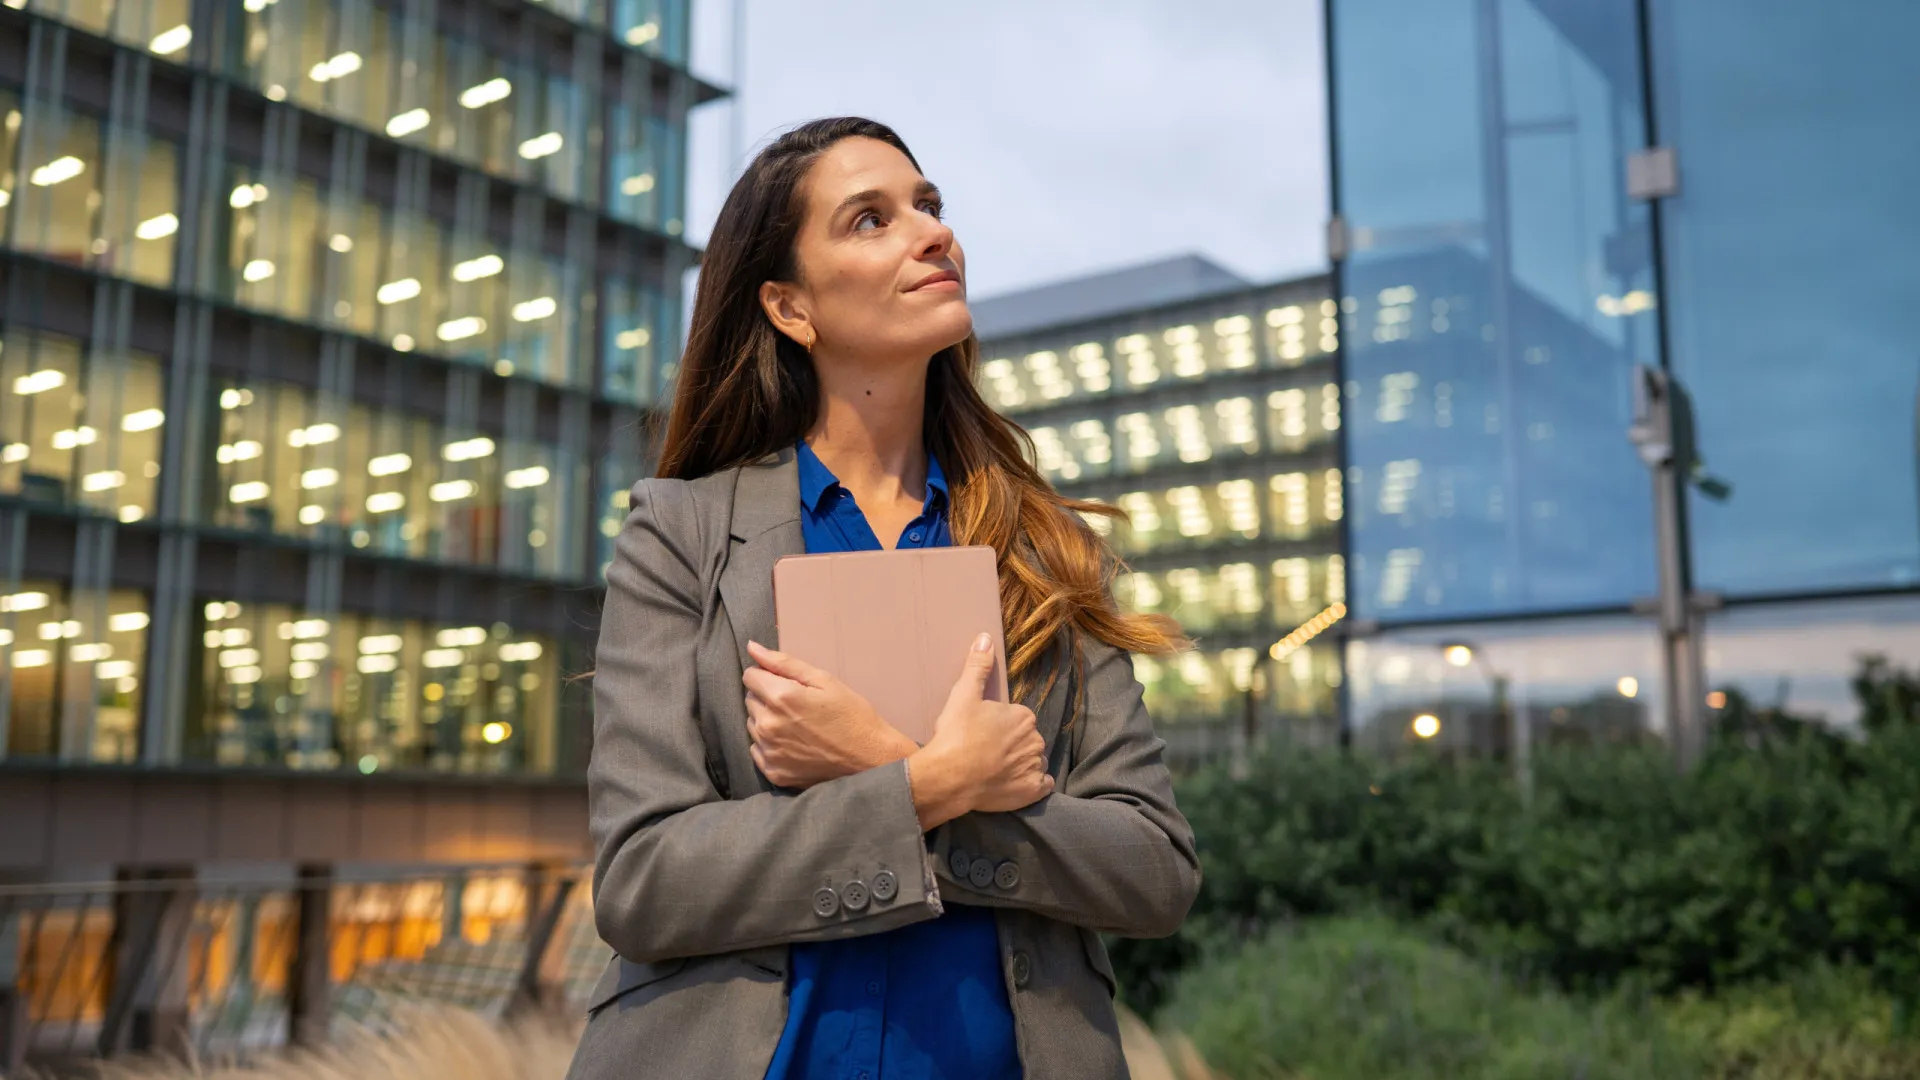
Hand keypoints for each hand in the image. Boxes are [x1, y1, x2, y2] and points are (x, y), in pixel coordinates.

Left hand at [743, 640, 917, 788]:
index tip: (788, 683)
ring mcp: (770, 752)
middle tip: (797, 705)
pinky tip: (794, 744)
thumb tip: (752, 647)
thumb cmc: (852, 715)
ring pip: (752, 724)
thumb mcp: (824, 680)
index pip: (750, 676)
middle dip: (767, 696)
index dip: (768, 675)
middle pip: (749, 700)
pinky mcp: (773, 772)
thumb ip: (784, 663)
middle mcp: (768, 726)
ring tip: (797, 725)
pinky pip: (757, 750)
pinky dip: (770, 744)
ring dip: (767, 720)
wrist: (871, 760)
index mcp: (781, 698)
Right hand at [908, 632, 1052, 829]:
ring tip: (996, 770)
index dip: (1000, 726)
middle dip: (1012, 745)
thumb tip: (986, 637)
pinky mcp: (1032, 791)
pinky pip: (1041, 785)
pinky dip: (1031, 784)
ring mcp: (1035, 766)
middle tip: (986, 752)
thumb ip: (977, 666)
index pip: (1018, 719)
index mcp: (1023, 716)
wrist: (949, 778)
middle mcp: (1035, 740)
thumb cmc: (956, 735)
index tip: (982, 733)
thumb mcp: (963, 695)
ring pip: (1034, 761)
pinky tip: (1013, 783)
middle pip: (1027, 740)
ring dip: (1021, 764)